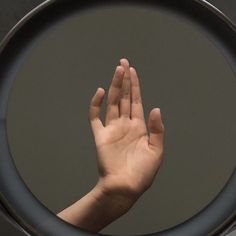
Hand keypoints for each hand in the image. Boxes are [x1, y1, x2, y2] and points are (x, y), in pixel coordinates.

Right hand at [89, 58, 164, 201]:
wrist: (125, 187)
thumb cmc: (142, 172)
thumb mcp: (156, 151)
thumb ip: (157, 129)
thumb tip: (156, 108)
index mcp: (139, 127)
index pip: (136, 101)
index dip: (135, 86)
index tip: (133, 71)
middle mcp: (125, 124)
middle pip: (124, 97)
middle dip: (124, 80)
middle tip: (123, 63)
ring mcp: (112, 128)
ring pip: (112, 102)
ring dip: (114, 86)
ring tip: (117, 70)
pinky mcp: (100, 135)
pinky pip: (95, 117)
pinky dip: (95, 105)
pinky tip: (99, 92)